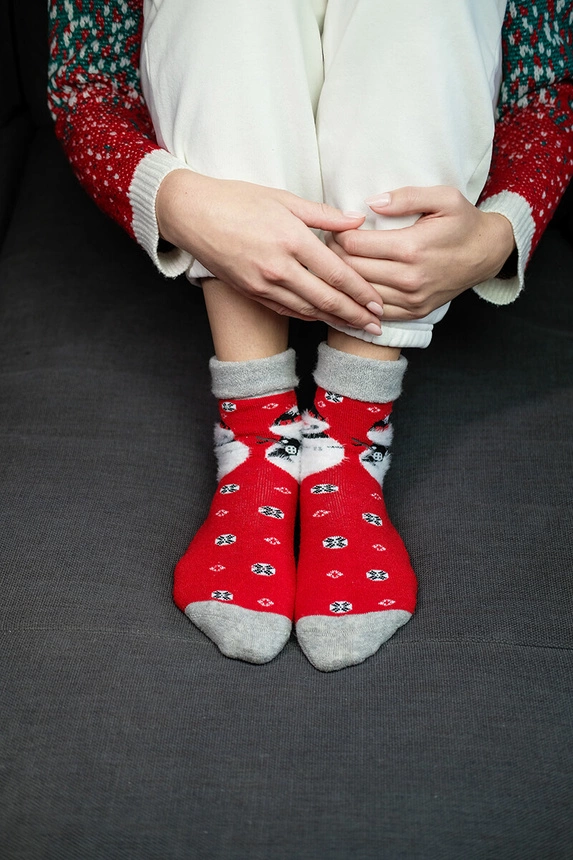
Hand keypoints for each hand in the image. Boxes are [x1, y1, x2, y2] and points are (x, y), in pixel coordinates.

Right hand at [156, 170, 383, 332]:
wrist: (192, 215)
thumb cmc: (237, 199)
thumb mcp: (283, 198)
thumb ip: (323, 214)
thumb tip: (357, 220)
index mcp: (292, 240)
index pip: (336, 273)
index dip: (361, 292)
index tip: (378, 304)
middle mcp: (279, 268)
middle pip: (326, 299)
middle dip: (355, 315)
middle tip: (377, 327)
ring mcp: (263, 284)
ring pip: (307, 310)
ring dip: (335, 321)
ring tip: (356, 328)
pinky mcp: (251, 292)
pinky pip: (286, 309)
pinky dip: (309, 316)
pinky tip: (324, 319)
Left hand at [326, 186, 515, 320]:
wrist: (487, 254)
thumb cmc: (463, 222)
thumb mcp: (443, 197)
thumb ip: (406, 197)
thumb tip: (372, 203)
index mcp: (411, 247)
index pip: (355, 245)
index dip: (338, 235)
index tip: (334, 229)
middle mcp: (409, 278)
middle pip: (352, 270)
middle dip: (334, 257)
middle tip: (327, 246)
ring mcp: (411, 299)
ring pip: (360, 292)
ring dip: (344, 280)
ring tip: (335, 265)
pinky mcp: (414, 312)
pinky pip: (376, 310)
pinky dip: (360, 300)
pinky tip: (351, 288)